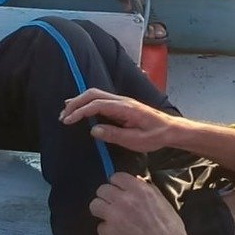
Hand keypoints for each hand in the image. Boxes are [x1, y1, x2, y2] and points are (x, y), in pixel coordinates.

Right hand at [61, 89, 181, 152]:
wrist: (171, 129)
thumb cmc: (156, 135)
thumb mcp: (136, 140)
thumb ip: (115, 134)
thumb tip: (94, 130)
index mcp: (125, 108)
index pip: (97, 104)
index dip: (80, 111)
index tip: (68, 121)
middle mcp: (122, 100)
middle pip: (93, 94)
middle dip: (75, 103)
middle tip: (63, 117)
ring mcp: (121, 101)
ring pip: (96, 94)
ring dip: (80, 102)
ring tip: (66, 113)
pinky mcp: (121, 105)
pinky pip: (100, 99)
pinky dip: (87, 103)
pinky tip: (81, 109)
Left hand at [89, 173, 221, 234]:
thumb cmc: (170, 229)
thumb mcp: (162, 202)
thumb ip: (146, 190)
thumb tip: (136, 182)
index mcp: (139, 189)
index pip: (116, 177)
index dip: (117, 185)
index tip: (118, 191)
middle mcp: (124, 199)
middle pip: (102, 190)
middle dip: (107, 197)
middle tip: (113, 206)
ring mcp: (114, 216)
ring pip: (95, 205)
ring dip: (102, 211)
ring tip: (111, 219)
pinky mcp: (108, 233)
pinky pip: (100, 227)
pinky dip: (108, 232)